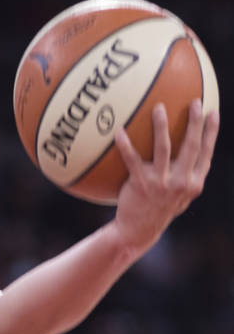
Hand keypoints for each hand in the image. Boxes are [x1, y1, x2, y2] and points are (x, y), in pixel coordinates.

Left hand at [113, 100, 218, 253]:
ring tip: (159, 108)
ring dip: (162, 127)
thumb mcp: (180, 196)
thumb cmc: (159, 209)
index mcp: (194, 183)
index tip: (213, 112)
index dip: (211, 132)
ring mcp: (161, 183)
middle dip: (195, 123)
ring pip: (164, 149)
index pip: (206, 153)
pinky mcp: (141, 184)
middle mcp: (181, 182)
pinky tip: (119, 130)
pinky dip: (125, 144)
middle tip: (195, 102)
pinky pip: (132, 160)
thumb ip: (186, 175)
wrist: (138, 231)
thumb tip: (188, 149)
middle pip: (191, 147)